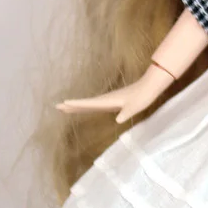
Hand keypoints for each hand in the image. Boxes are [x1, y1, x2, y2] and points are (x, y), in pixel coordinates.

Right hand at [56, 64, 175, 123]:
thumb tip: (118, 120)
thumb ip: (125, 113)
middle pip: (85, 103)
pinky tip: (86, 108)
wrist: (149, 87)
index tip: (64, 104)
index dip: (77, 104)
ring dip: (78, 105)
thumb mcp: (134, 108)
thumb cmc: (142, 97)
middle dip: (72, 105)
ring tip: (66, 108)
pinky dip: (87, 106)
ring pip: (89, 103)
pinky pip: (96, 104)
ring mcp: (108, 99)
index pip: (89, 103)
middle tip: (57, 107)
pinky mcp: (112, 100)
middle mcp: (106, 99)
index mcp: (108, 101)